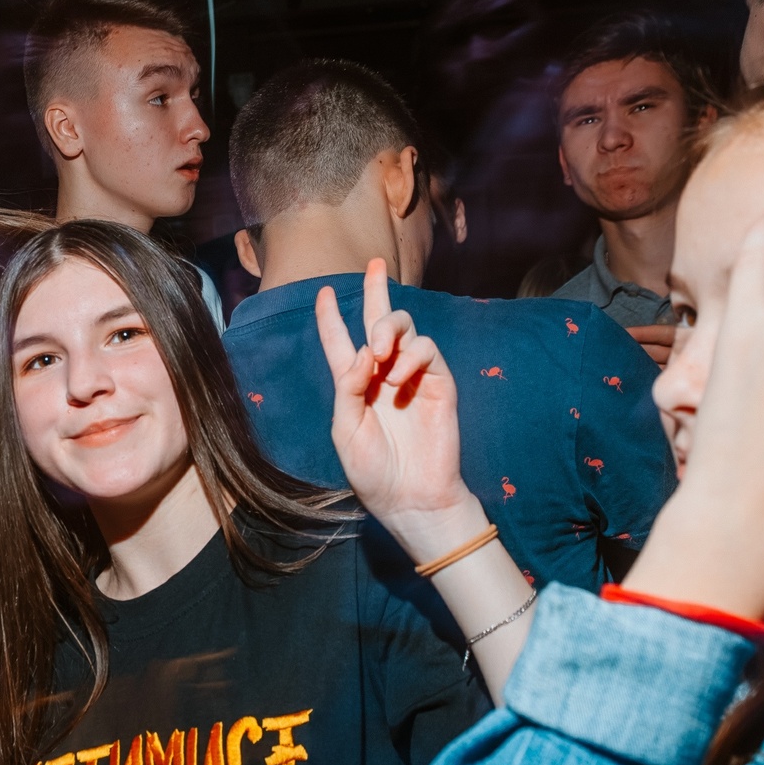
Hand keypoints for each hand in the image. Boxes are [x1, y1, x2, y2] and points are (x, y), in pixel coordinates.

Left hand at [318, 260, 478, 558]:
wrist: (411, 496)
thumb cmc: (373, 470)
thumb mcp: (345, 430)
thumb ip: (348, 387)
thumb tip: (364, 350)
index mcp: (355, 385)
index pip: (341, 342)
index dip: (331, 317)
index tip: (324, 292)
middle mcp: (383, 374)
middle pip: (380, 321)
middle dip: (377, 290)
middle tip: (374, 267)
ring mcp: (413, 376)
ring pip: (404, 328)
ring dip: (387, 329)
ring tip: (378, 352)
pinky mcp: (439, 383)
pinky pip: (427, 350)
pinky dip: (410, 355)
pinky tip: (398, 377)